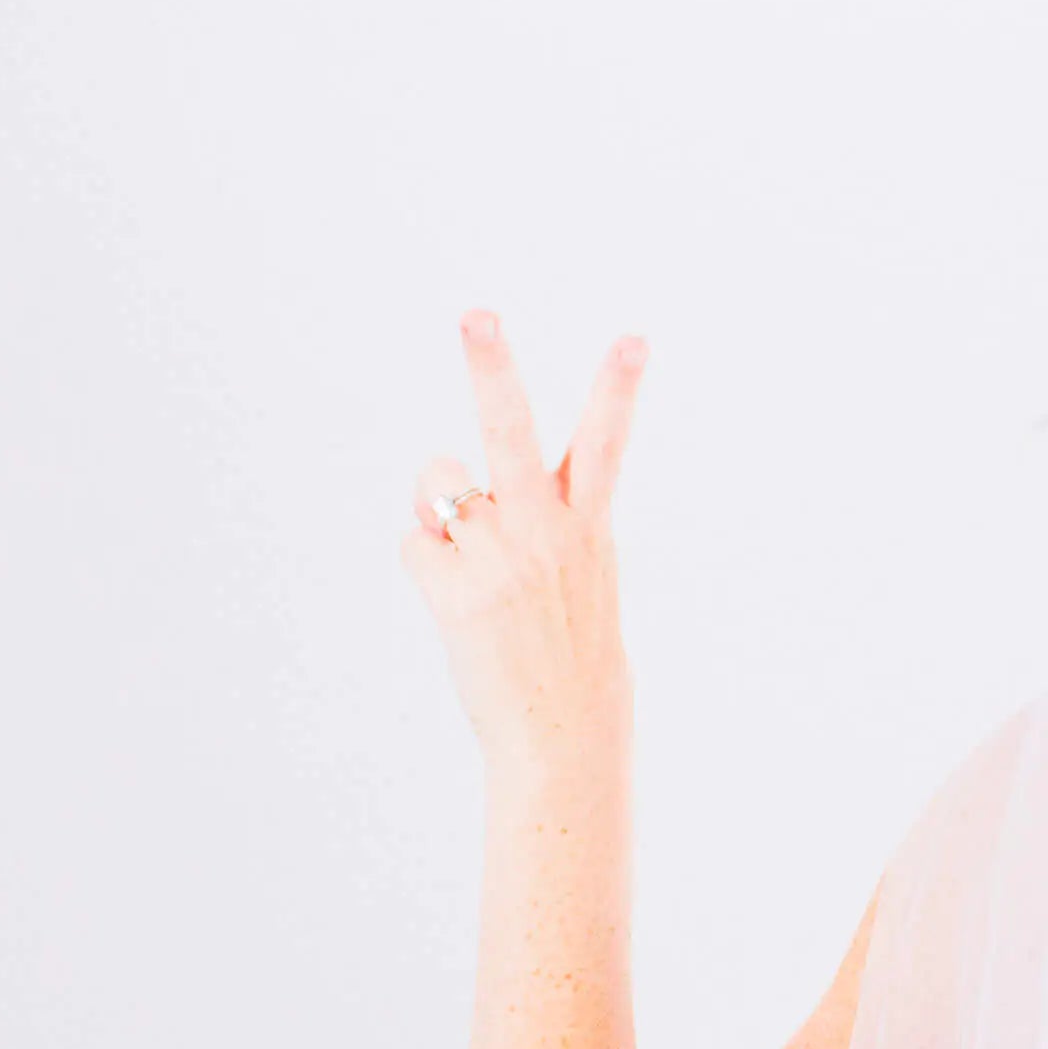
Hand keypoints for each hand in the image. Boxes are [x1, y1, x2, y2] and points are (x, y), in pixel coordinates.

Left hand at [401, 311, 647, 779]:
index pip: (606, 444)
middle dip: (492, 368)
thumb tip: (443, 493)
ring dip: (440, 509)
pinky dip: (427, 566)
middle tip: (477, 315)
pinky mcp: (455, 590)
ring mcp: (499, 558)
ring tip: (475, 563)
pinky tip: (461, 605)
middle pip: (511, 431)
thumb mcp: (577, 577)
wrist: (565, 733)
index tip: (634, 338)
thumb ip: (527, 520)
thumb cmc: (569, 652)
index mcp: (586, 527)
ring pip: (438, 484)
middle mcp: (544, 532)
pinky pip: (414, 542)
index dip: (619, 387)